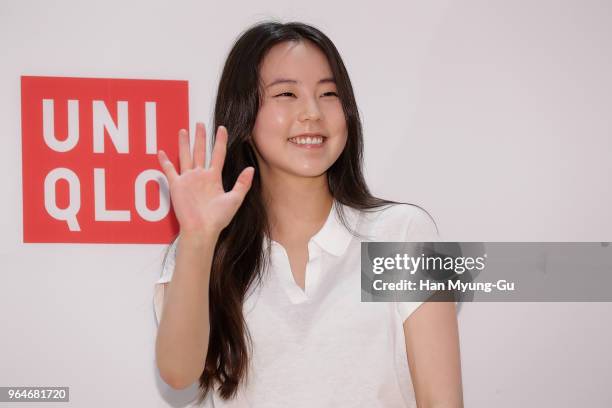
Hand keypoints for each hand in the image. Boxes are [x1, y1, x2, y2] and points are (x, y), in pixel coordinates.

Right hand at [157, 122, 254, 237]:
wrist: (202, 229)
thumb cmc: (218, 218)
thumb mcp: (235, 199)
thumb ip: (242, 184)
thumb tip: (250, 168)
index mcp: (214, 178)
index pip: (218, 154)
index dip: (220, 141)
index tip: (222, 128)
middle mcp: (201, 176)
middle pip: (201, 151)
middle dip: (200, 137)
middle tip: (200, 124)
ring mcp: (188, 179)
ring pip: (186, 156)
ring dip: (184, 144)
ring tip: (183, 130)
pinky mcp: (177, 185)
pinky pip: (169, 170)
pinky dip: (165, 161)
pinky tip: (161, 152)